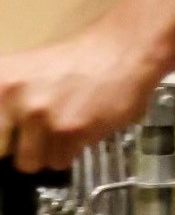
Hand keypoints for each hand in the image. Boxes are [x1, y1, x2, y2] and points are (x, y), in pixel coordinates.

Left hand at [0, 29, 170, 174]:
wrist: (122, 51)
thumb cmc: (76, 63)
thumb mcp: (24, 75)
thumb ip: (6, 106)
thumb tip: (3, 142)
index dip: (5, 138)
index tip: (13, 138)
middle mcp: (10, 97)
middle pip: (3, 152)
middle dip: (21, 148)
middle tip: (40, 133)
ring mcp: (39, 115)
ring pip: (32, 162)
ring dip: (49, 152)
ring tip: (66, 129)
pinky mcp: (69, 130)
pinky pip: (61, 160)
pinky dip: (73, 151)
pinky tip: (84, 127)